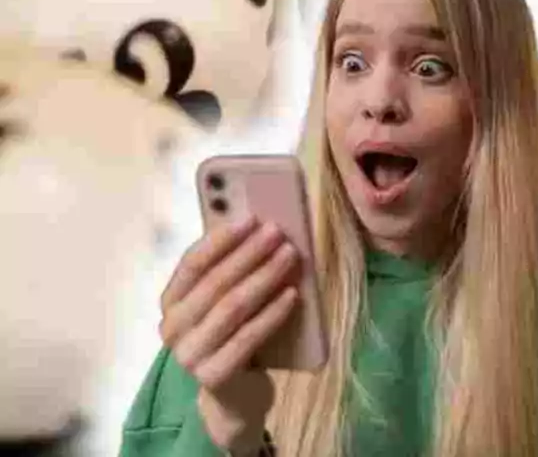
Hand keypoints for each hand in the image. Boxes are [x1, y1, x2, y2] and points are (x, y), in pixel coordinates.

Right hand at [158, 217, 300, 450]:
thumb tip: (260, 229)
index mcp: (171, 302)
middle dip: (250, 254)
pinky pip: (248, 337)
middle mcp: (172, 328)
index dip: (222, 239)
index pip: (192, 263)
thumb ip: (231, 272)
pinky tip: (293, 294)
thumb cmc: (232, 335)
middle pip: (215, 282)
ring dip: (265, 277)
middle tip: (279, 232)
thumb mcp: (225, 302)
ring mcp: (190, 355)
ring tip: (291, 256)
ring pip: (232, 307)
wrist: (234, 395)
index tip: (252, 217)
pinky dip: (272, 313)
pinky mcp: (212, 377)